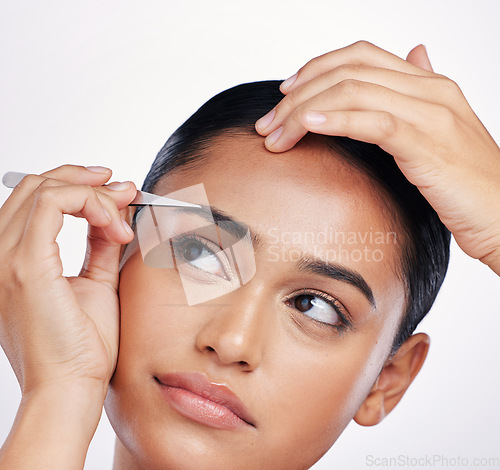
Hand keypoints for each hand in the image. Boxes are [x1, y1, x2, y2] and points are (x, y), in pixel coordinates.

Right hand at [0, 165, 135, 397]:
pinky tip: (116, 225)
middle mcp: (1, 254)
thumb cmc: (83, 345)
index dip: (78, 187)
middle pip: (37, 186)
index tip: (117, 193)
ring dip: (92, 192)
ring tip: (124, 208)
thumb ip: (100, 245)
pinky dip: (90, 203)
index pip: (37, 200)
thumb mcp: (96, 282)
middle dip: (86, 180)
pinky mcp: (25, 264)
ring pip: (44, 188)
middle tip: (124, 189)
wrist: (72, 386)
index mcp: (15, 259)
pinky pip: (53, 204)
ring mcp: (7, 258)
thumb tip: (115, 215)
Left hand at [255, 41, 499, 274]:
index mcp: (429, 84)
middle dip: (298, 94)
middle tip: (269, 122)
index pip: (360, 56)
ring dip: (304, 111)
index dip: (315, 68)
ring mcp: (431, 113)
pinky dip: (335, 120)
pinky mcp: (427, 143)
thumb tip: (415, 54)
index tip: (285, 94)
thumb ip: (421, 93)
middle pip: (348, 70)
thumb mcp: (442, 130)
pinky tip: (307, 127)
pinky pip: (373, 121)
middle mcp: (430, 89)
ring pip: (353, 91)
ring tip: (276, 133)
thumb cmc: (468, 184)